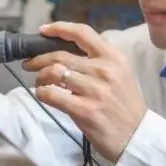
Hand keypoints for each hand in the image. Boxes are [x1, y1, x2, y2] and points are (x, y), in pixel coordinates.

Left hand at [22, 22, 146, 162]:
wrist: (137, 136)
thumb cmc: (124, 104)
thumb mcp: (120, 74)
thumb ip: (97, 60)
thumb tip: (64, 50)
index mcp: (113, 57)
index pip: (82, 33)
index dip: (59, 28)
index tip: (42, 30)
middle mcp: (104, 70)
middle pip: (60, 55)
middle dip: (38, 58)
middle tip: (29, 64)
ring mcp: (94, 90)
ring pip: (53, 72)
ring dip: (40, 77)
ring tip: (39, 82)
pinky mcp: (84, 110)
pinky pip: (52, 94)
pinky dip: (42, 93)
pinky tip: (43, 95)